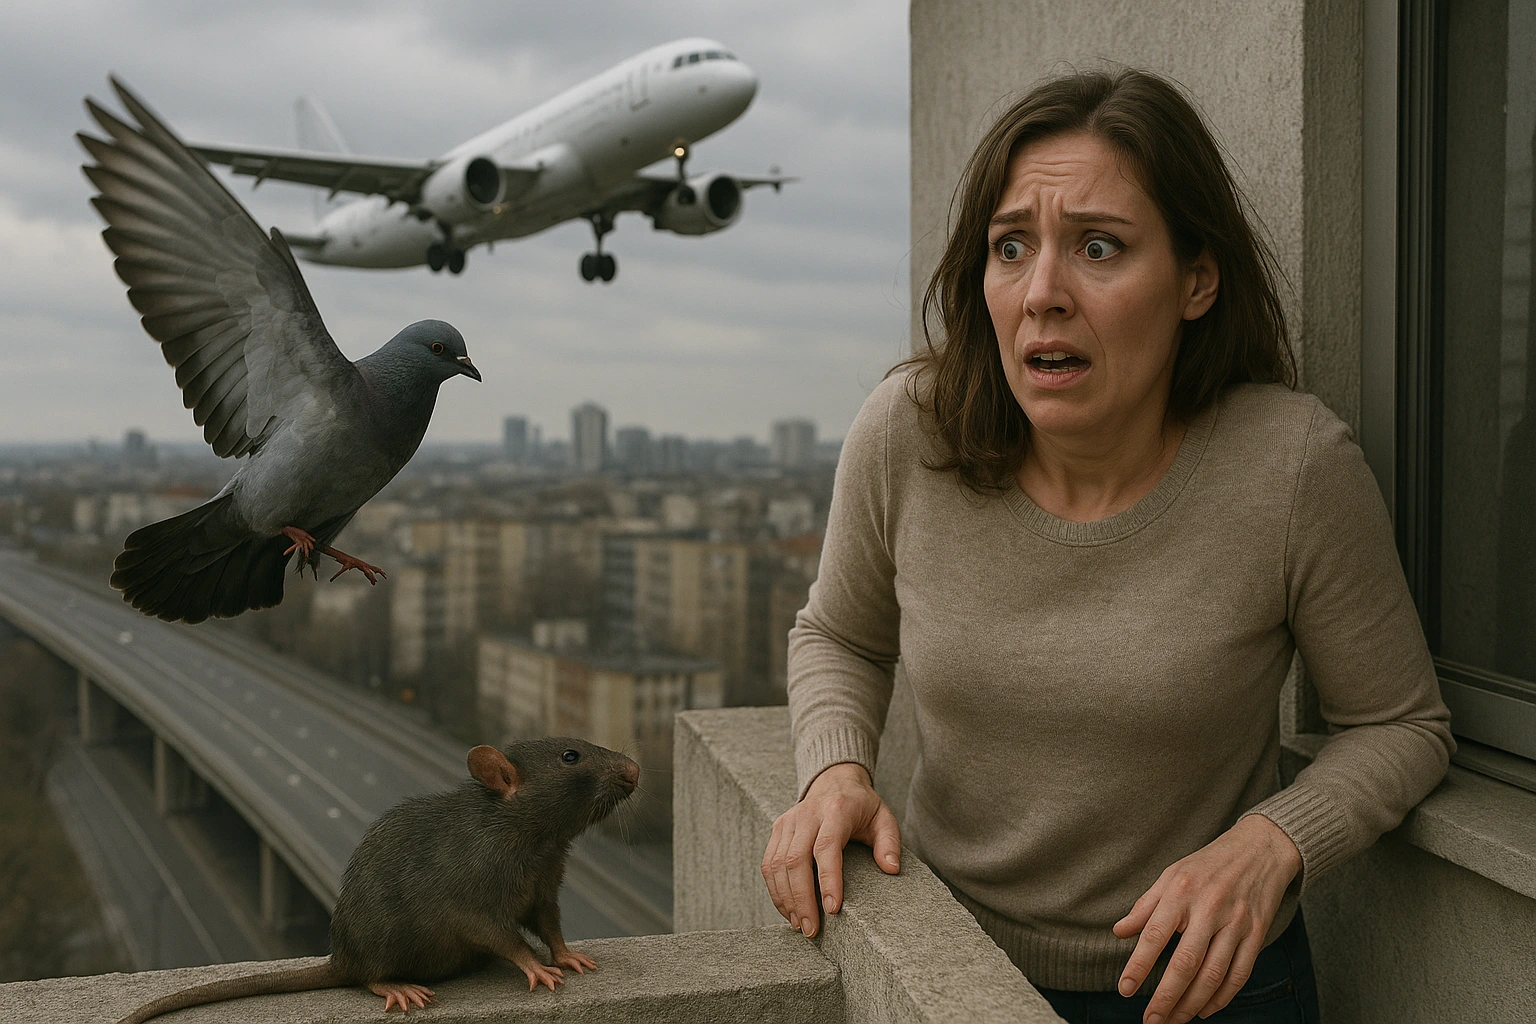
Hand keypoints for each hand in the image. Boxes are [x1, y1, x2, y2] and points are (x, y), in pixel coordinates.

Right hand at [761, 762, 901, 937]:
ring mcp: (788, 821)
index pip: (826, 847)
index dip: (827, 879)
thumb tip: (891, 869)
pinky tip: (788, 910)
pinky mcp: (777, 829)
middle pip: (795, 859)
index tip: (832, 909)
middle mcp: (807, 814)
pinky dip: (776, 891)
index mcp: (836, 810)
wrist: (835, 781)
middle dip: (801, 898)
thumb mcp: (884, 819)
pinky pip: (768, 864)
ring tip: (800, 924)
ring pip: (776, 864)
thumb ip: (890, 843)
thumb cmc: (862, 806)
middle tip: (812, 929)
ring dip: (786, 899)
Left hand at [1113, 814, 1301, 1023]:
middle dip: (1166, 996)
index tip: (1125, 989)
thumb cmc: (1207, 864)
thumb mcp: (1170, 875)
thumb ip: (1145, 906)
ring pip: (1213, 974)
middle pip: (1186, 962)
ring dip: (1192, 1004)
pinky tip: (1205, 1010)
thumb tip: (1119, 932)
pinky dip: (1222, 997)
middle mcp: (1209, 908)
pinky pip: (1239, 974)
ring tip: (1174, 1020)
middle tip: (1151, 1020)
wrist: (1259, 849)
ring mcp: (1236, 923)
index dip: (1138, 966)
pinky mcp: (1257, 934)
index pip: (1154, 934)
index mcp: (1180, 891)